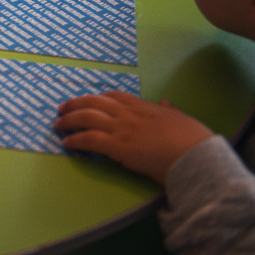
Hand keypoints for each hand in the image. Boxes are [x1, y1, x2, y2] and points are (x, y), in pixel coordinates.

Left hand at [55, 91, 214, 184]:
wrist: (197, 157)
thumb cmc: (195, 141)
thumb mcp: (183, 119)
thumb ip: (171, 111)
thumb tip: (166, 103)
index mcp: (145, 107)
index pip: (114, 97)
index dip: (97, 98)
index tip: (87, 100)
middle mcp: (129, 114)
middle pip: (94, 103)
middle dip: (75, 104)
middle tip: (62, 109)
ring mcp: (122, 129)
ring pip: (87, 118)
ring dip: (69, 120)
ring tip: (58, 125)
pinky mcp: (118, 147)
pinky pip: (89, 139)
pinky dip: (75, 140)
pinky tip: (67, 143)